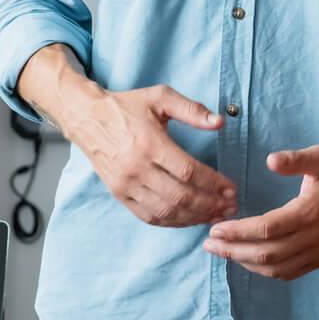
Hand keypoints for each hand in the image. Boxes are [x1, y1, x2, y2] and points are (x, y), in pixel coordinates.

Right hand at [66, 85, 234, 226]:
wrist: (87, 118)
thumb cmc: (126, 106)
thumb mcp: (160, 98)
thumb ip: (191, 109)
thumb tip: (219, 122)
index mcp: (150, 143)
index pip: (189, 172)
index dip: (214, 183)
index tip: (231, 188)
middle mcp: (137, 168)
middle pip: (180, 197)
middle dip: (210, 205)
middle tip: (229, 206)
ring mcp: (126, 185)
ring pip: (166, 211)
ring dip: (195, 217)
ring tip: (215, 215)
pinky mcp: (119, 194)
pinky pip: (150, 217)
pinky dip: (173, 222)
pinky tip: (190, 219)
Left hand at [202, 146, 318, 280]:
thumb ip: (295, 159)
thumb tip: (270, 160)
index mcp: (310, 212)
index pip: (267, 229)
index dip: (238, 232)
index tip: (216, 228)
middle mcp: (314, 237)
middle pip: (266, 254)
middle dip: (233, 251)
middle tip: (209, 244)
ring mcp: (318, 251)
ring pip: (275, 268)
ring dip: (246, 263)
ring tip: (223, 252)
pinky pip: (289, 273)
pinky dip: (265, 271)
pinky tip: (249, 260)